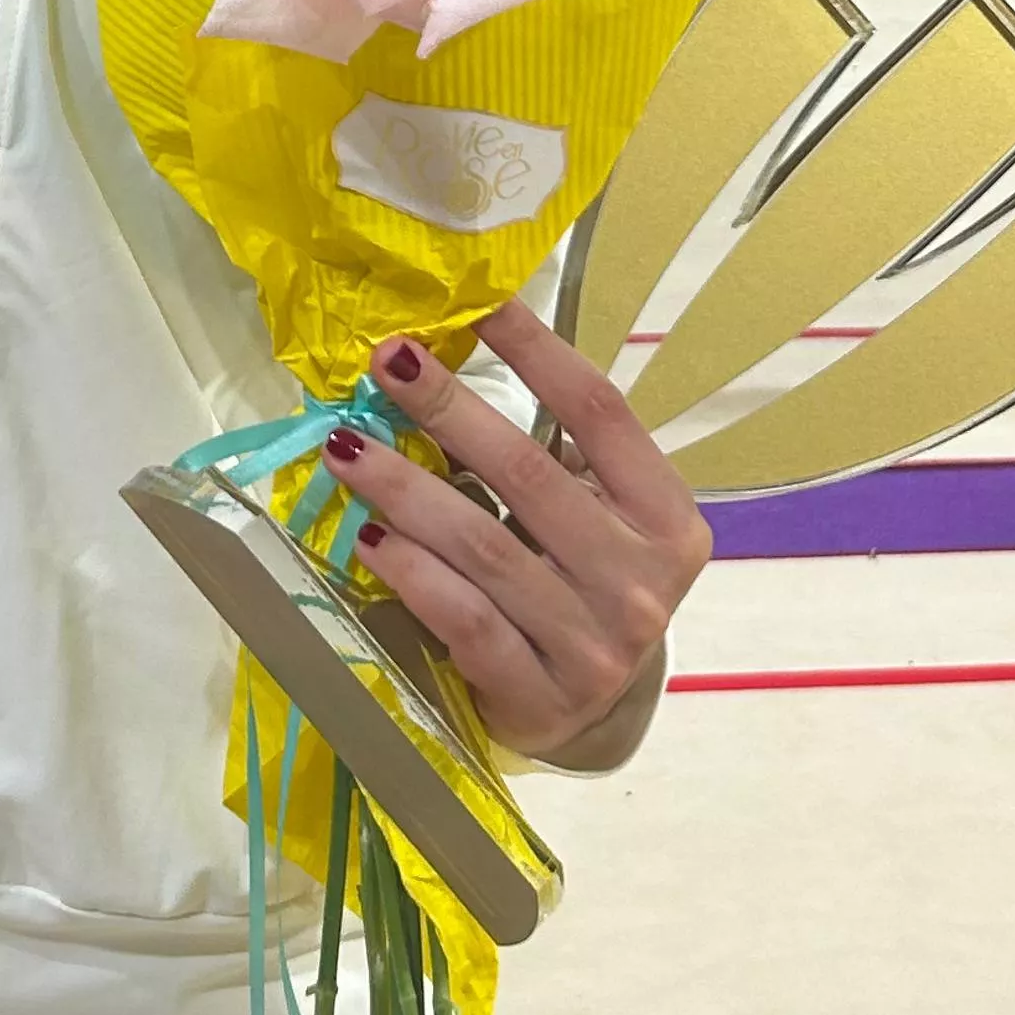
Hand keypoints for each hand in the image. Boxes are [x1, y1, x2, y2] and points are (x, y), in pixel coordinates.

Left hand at [322, 300, 710, 764]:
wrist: (591, 711)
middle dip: (447, 407)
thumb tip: (441, 358)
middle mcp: (641, 581)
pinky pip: (463, 619)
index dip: (536, 350)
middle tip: (385, 360)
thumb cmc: (583, 585)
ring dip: (404, 488)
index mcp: (666, 517)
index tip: (475, 302)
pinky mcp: (539, 695)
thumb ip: (552, 454)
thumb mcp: (597, 517)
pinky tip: (368, 538)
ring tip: (347, 447)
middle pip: (530, 472)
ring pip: (484, 545)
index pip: (600, 412)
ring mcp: (594, 644)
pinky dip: (411, 573)